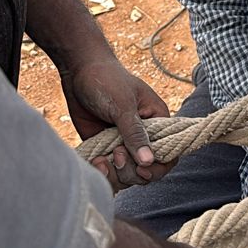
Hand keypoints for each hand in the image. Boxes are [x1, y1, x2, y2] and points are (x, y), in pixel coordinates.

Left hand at [61, 55, 171, 188]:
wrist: (79, 72)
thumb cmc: (107, 80)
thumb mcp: (123, 105)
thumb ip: (135, 133)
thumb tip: (148, 161)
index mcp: (157, 121)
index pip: (168, 154)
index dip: (158, 167)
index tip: (140, 168)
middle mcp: (143, 136)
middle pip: (147, 171)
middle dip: (131, 170)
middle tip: (116, 153)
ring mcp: (124, 144)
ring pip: (128, 175)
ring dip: (115, 174)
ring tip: (101, 159)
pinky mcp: (106, 149)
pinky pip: (110, 172)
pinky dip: (103, 173)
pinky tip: (96, 161)